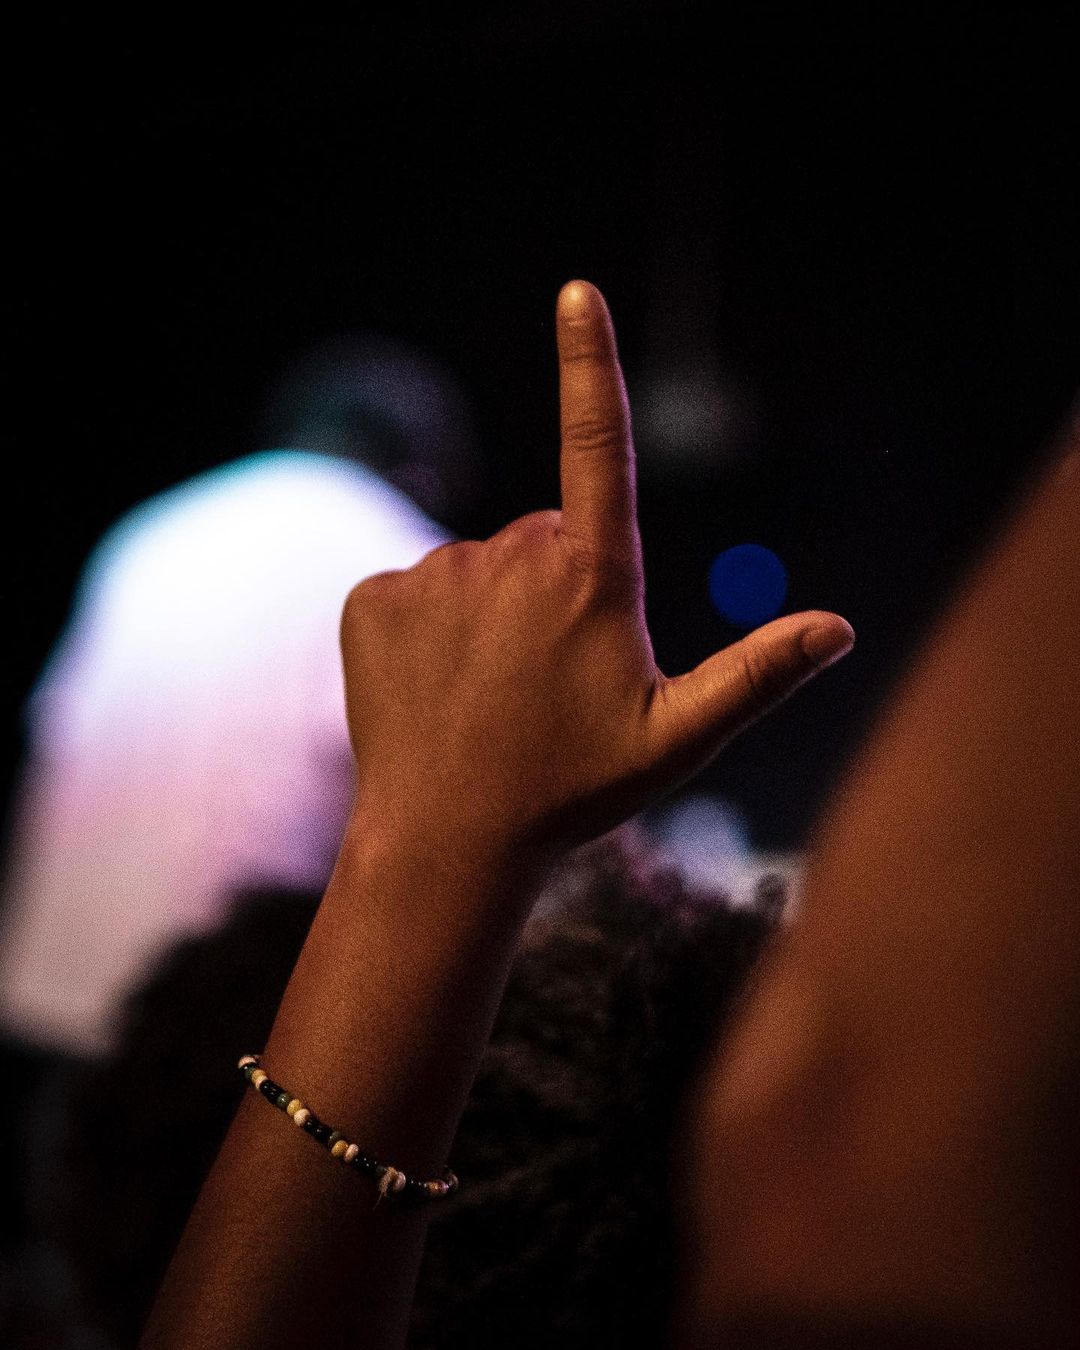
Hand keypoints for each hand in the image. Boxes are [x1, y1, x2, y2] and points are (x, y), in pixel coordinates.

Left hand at [341, 281, 852, 857]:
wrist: (445, 841)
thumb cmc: (571, 790)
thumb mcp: (677, 738)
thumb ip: (757, 674)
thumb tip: (839, 628)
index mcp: (589, 578)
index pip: (598, 448)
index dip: (591, 366)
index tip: (576, 295)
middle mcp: (508, 557)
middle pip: (543, 537)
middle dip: (553, 588)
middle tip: (549, 678)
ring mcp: (433, 574)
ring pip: (478, 568)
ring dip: (491, 613)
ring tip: (492, 694)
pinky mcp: (371, 597)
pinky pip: (413, 589)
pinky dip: (428, 628)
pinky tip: (438, 689)